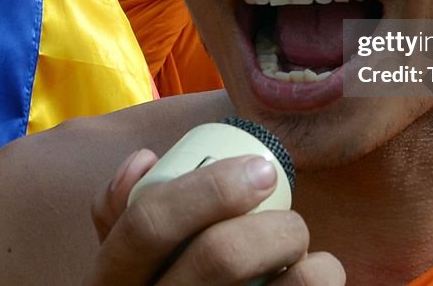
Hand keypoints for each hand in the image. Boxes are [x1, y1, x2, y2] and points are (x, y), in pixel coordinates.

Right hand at [85, 151, 344, 284]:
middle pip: (217, 256)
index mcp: (111, 282)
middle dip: (273, 226)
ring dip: (302, 259)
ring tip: (300, 254)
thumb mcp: (123, 265)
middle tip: (292, 222)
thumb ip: (123, 213)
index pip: (148, 224)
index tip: (260, 168)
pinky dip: (322, 277)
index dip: (207, 187)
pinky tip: (316, 274)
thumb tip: (146, 159)